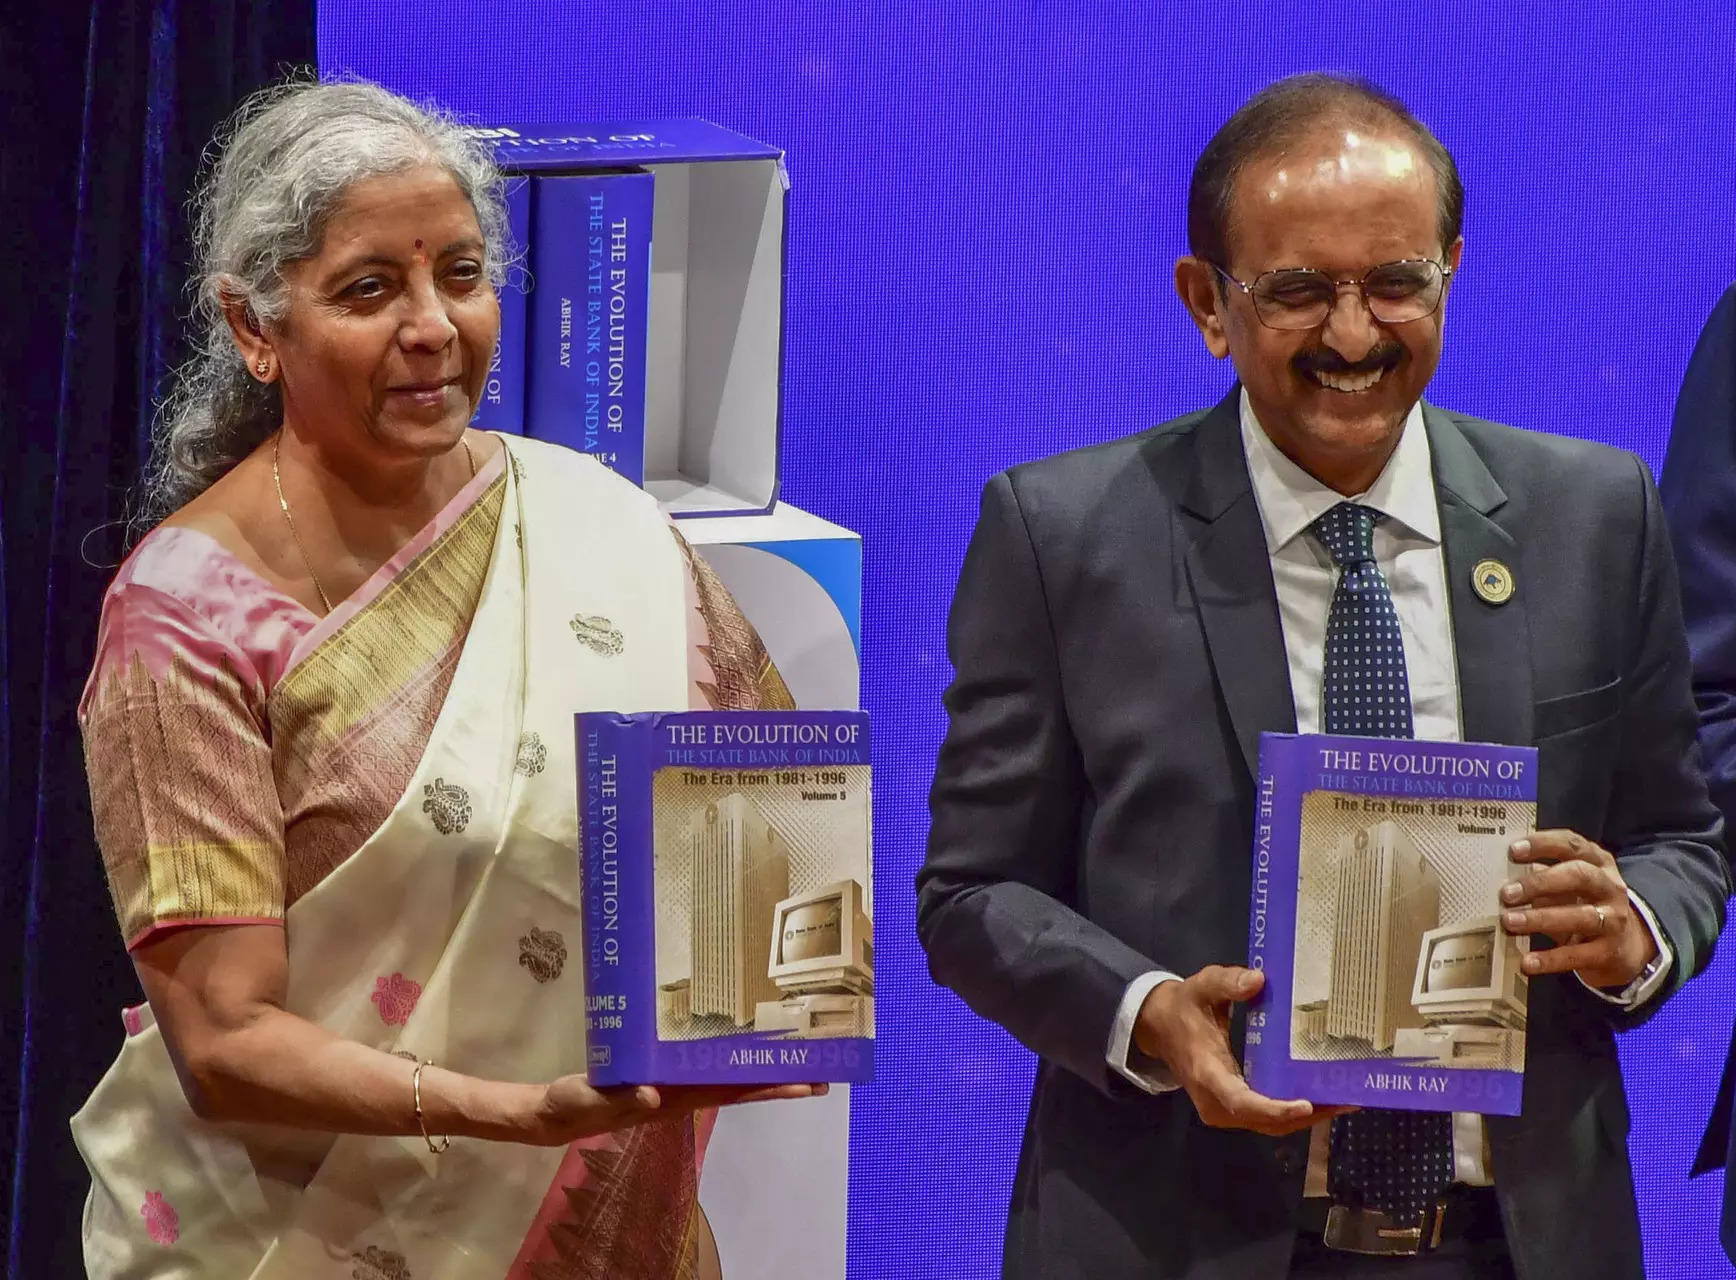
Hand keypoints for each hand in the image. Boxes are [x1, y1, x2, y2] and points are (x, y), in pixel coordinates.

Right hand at [525, 1076, 827, 1146]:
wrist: (553, 1112)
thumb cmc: (572, 1106)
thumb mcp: (588, 1099)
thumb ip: (617, 1098)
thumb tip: (652, 1093)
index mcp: (672, 1097)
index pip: (730, 1091)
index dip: (768, 1087)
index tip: (805, 1082)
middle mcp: (681, 1092)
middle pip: (740, 1086)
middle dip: (780, 1079)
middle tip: (823, 1070)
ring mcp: (673, 1085)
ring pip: (726, 1076)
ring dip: (759, 1069)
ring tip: (795, 1055)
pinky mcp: (660, 1073)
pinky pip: (703, 1065)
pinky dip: (726, 1056)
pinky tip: (738, 1043)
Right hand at [1132, 965, 1350, 1136]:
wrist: (1160, 1026)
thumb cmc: (1184, 1007)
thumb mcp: (1201, 986)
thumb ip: (1226, 982)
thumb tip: (1258, 979)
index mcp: (1207, 1074)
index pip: (1242, 1101)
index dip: (1274, 1108)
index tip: (1306, 1103)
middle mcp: (1217, 1102)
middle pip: (1267, 1121)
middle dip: (1308, 1113)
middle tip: (1347, 1098)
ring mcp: (1225, 1109)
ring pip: (1271, 1124)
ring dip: (1308, 1116)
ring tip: (1346, 1099)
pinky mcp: (1234, 1108)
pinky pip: (1268, 1117)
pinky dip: (1296, 1112)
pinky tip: (1323, 1096)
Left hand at [1502, 830, 1656, 989]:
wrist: (1622, 946)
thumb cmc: (1581, 904)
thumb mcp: (1565, 885)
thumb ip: (1539, 875)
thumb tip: (1493, 873)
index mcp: (1596, 862)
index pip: (1572, 845)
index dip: (1544, 844)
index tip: (1513, 850)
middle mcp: (1609, 887)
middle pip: (1579, 876)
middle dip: (1540, 883)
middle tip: (1507, 894)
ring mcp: (1613, 919)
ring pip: (1581, 916)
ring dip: (1542, 918)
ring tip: (1509, 922)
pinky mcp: (1609, 951)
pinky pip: (1579, 955)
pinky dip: (1551, 959)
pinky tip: (1527, 962)